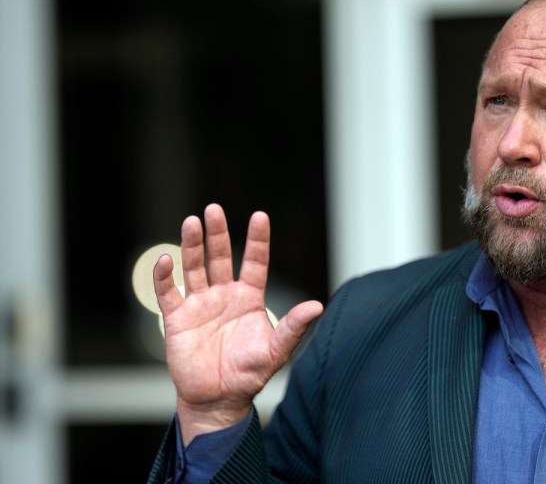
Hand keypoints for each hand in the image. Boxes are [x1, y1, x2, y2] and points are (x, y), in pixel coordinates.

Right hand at [153, 204, 323, 444]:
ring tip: (192, 222)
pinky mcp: (177, 318)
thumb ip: (293, 328)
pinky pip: (168, 293)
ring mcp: (199, 304)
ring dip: (191, 245)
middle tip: (214, 209)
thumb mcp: (275, 351)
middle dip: (217, 233)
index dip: (257, 240)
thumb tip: (317, 306)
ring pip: (194, 267)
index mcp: (249, 298)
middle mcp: (223, 295)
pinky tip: (166, 260)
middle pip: (219, 256)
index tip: (260, 216)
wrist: (218, 399)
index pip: (254, 262)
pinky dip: (164, 277)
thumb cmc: (248, 374)